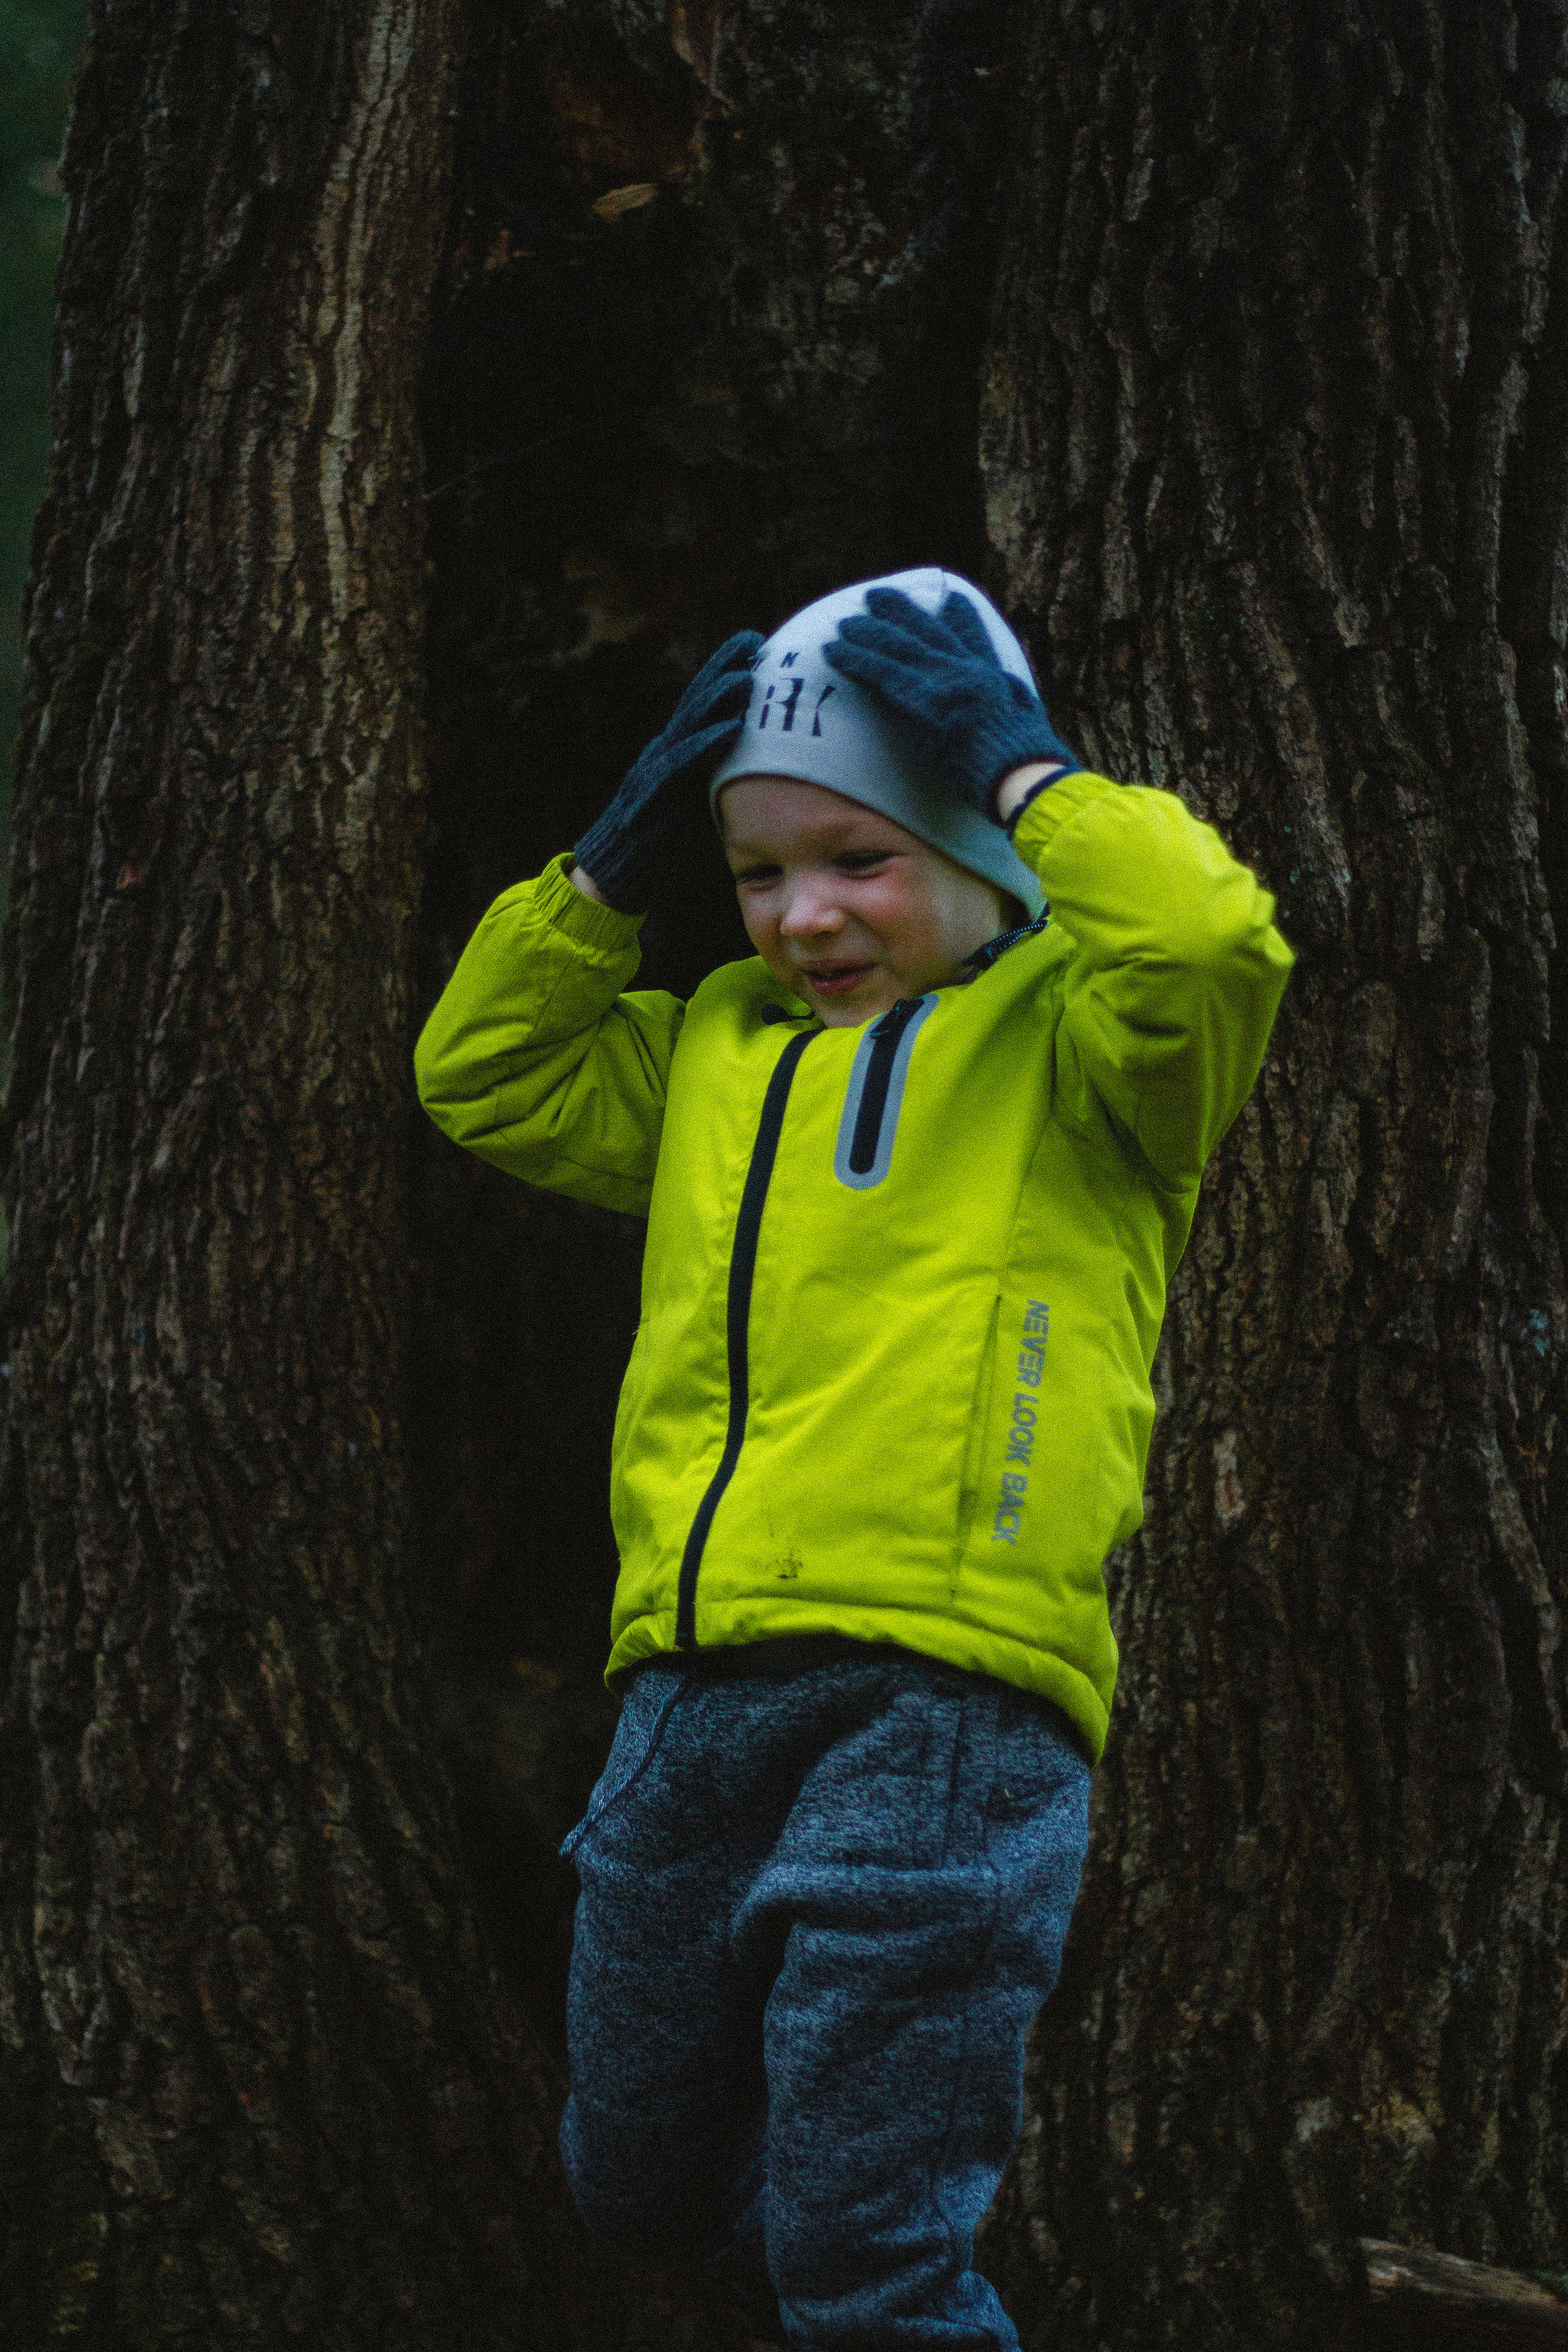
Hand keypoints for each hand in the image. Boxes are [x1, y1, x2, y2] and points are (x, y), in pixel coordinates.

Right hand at [574, 631, 762, 910]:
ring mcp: (654, 772)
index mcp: (675, 752)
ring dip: (717, 699)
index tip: (756, 644)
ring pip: (687, 726)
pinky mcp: (651, 797)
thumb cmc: (662, 845)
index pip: (702, 703)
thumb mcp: (700, 803)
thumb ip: (723, 781)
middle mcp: (662, 753)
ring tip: (746, 675)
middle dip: (722, 668)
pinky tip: (730, 728)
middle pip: (695, 701)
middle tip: (753, 640)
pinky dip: (706, 744)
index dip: (724, 670)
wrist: (613, 877)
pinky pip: (681, 766)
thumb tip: (770, 773)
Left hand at [822, 588, 1077, 820]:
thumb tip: (1014, 699)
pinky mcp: (921, 699)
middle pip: (929, 631)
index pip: (974, 639)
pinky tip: (834, 649)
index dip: (961, 617)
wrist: (1018, 772)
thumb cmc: (1025, 761)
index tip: (951, 598)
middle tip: (878, 597)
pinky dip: (855, 658)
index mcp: (994, 676)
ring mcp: (944, 680)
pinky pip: (879, 671)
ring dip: (868, 632)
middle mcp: (967, 669)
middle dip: (902, 612)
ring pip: (898, 646)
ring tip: (845, 622)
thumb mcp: (1027, 720)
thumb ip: (1013, 702)